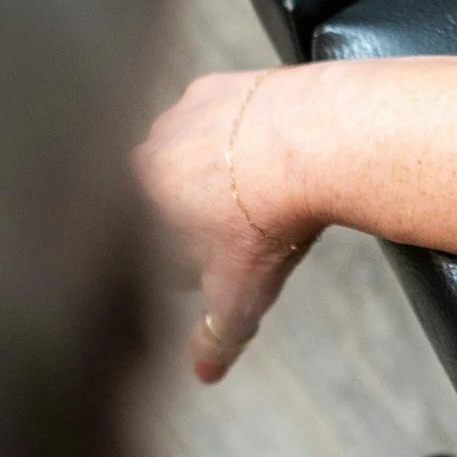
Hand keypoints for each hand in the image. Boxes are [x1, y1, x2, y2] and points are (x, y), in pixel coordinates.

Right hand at [132, 70, 314, 380]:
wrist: (318, 141)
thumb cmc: (267, 218)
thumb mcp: (238, 294)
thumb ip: (214, 336)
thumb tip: (203, 373)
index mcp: (139, 195)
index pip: (145, 238)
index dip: (185, 257)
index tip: (223, 258)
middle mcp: (151, 147)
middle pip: (167, 192)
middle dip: (201, 212)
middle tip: (251, 226)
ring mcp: (185, 109)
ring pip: (195, 150)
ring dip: (222, 169)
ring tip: (269, 189)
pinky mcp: (225, 83)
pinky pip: (225, 116)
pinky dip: (244, 132)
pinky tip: (276, 150)